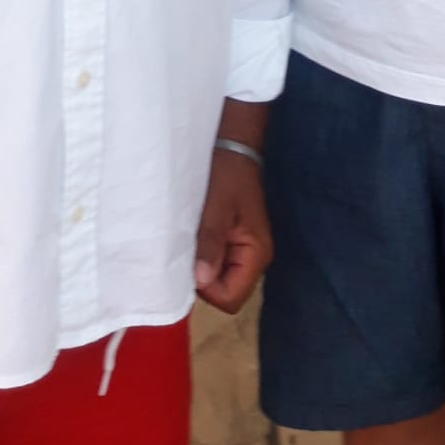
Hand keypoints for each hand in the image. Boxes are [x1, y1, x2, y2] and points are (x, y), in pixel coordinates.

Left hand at [195, 146, 271, 314]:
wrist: (234, 146)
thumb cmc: (226, 174)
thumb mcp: (216, 207)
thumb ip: (211, 243)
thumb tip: (202, 281)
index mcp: (256, 254)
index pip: (230, 298)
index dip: (208, 288)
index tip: (191, 263)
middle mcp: (254, 258)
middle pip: (226, 292)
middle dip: (204, 279)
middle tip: (188, 251)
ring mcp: (245, 251)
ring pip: (220, 279)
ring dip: (202, 266)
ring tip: (191, 241)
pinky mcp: (235, 241)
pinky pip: (218, 262)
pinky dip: (204, 256)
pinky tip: (195, 237)